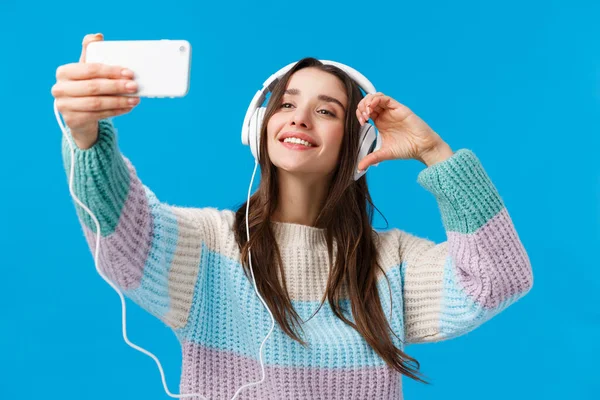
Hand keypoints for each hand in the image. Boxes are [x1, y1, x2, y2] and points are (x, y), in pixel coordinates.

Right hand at [51, 33, 139, 148]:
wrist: (78, 116)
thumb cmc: (85, 87)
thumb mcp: (86, 70)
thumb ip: (90, 52)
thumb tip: (98, 36)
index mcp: (64, 72)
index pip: (90, 69)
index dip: (111, 71)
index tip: (129, 73)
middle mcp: (60, 89)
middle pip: (93, 87)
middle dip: (117, 86)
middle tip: (134, 86)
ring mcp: (64, 106)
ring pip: (96, 103)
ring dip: (119, 101)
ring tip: (135, 99)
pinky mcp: (73, 120)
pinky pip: (98, 115)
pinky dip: (116, 111)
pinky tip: (128, 108)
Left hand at [355, 93, 452, 169]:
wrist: (422, 148)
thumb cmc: (406, 149)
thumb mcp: (384, 153)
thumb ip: (371, 158)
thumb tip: (359, 167)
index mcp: (380, 122)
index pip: (365, 112)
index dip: (359, 114)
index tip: (361, 123)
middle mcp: (385, 114)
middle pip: (368, 102)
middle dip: (361, 107)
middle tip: (362, 118)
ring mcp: (391, 110)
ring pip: (375, 97)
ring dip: (367, 102)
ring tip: (366, 113)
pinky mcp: (399, 108)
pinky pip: (385, 98)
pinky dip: (376, 100)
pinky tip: (372, 108)